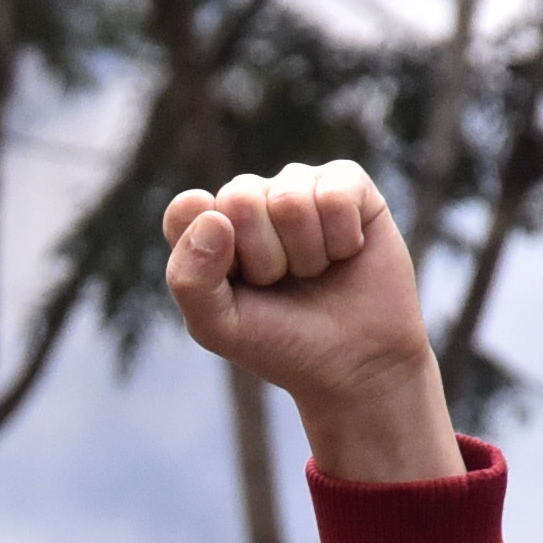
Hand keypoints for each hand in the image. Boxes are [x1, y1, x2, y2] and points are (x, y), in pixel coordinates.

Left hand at [162, 161, 463, 483]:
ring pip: (290, 199)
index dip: (210, 251)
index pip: (185, 211)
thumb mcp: (218, 327)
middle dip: (265, 257)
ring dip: (306, 252)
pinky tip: (346, 252)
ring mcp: (296, 186)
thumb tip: (213, 218)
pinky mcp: (346, 183)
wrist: (357, 359)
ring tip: (314, 271)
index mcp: (205, 229)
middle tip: (281, 281)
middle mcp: (248, 200)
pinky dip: (343, 238)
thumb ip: (189, 279)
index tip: (235, 282)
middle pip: (240, 198)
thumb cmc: (280, 340)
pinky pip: (336, 193)